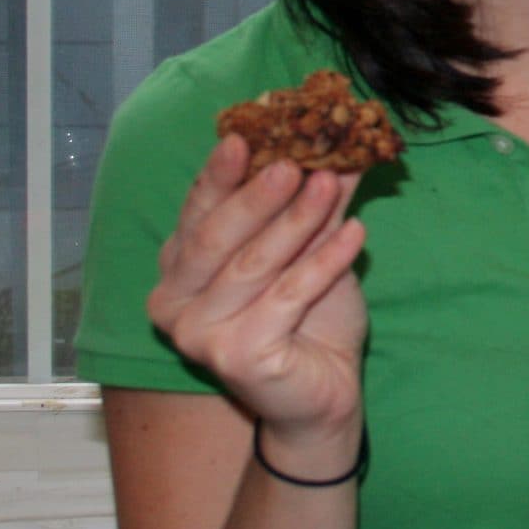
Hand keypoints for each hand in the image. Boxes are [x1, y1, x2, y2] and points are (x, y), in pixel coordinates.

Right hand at [147, 134, 368, 437]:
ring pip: (253, 264)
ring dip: (298, 221)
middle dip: (259, 195)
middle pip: (217, 237)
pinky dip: (325, 261)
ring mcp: (198, 334)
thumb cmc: (308, 319)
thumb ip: (315, 202)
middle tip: (294, 160)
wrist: (323, 394)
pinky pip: (287, 297)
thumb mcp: (309, 248)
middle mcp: (172, 302)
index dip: (220, 174)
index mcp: (177, 270)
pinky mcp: (236, 357)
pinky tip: (356, 232)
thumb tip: (343, 143)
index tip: (245, 134)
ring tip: (332, 184)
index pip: (197, 212)